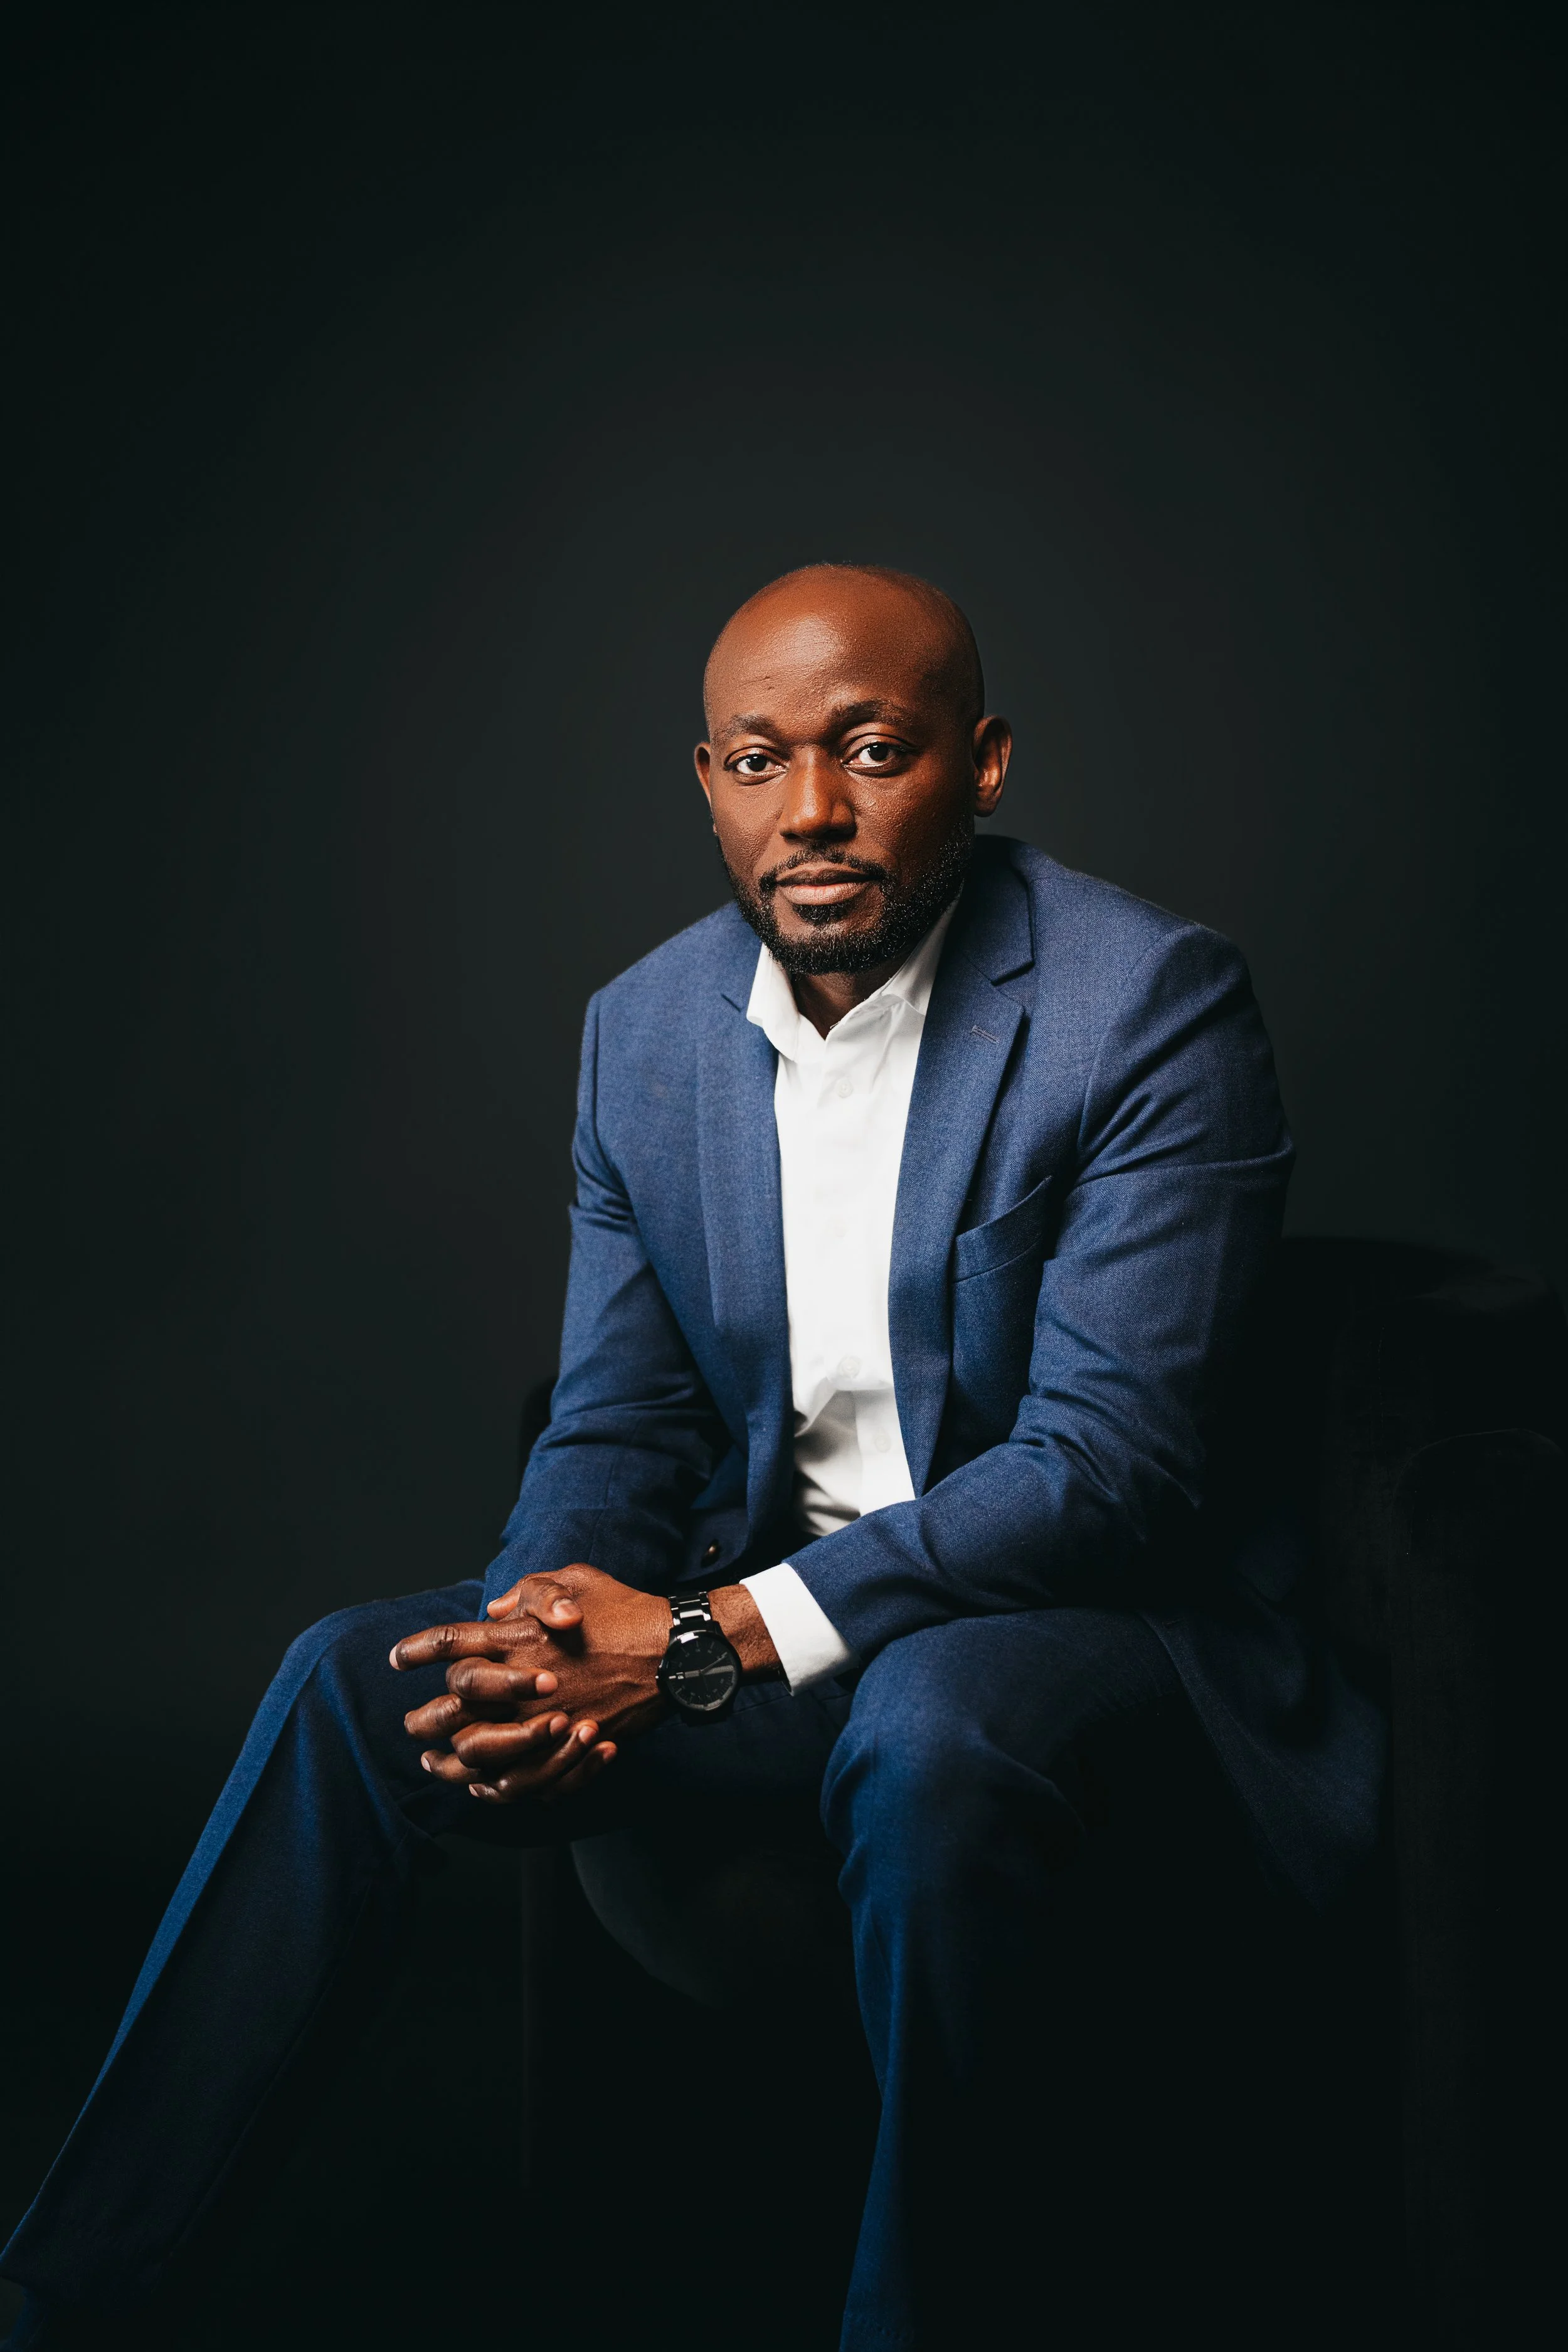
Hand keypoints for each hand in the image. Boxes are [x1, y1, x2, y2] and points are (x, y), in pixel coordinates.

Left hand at [391, 1564, 669, 1805]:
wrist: (674, 1652)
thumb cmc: (624, 1610)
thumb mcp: (574, 1581)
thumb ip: (529, 1592)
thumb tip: (493, 1611)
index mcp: (519, 1636)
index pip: (452, 1642)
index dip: (418, 1649)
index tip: (398, 1660)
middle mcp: (523, 1681)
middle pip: (452, 1705)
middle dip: (423, 1717)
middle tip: (410, 1724)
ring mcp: (544, 1719)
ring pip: (477, 1752)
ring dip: (449, 1760)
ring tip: (434, 1763)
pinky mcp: (567, 1748)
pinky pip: (518, 1781)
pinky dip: (493, 1787)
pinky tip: (480, 1785)